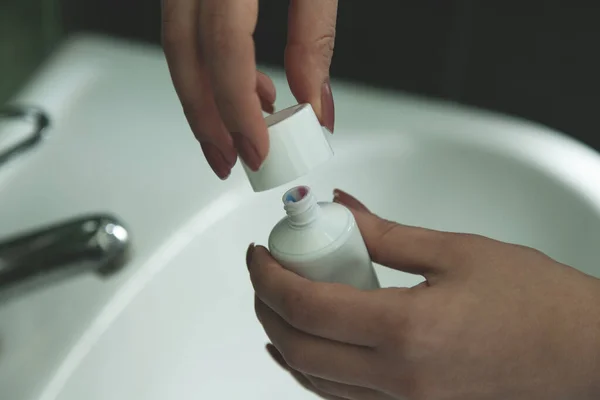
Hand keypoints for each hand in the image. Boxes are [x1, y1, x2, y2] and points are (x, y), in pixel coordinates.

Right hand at [162, 0, 336, 178]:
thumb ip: (315, 36)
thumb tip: (316, 104)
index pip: (224, 48)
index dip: (238, 108)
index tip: (257, 148)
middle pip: (185, 54)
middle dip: (206, 119)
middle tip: (229, 160)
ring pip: (178, 46)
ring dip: (205, 100)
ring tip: (238, 136)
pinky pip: (188, 30)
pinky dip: (212, 69)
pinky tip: (249, 90)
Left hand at [247, 189, 599, 399]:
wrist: (583, 353)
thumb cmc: (535, 303)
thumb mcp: (454, 251)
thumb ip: (384, 233)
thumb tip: (341, 209)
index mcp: (407, 331)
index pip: (306, 306)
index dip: (269, 276)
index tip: (260, 253)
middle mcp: (399, 379)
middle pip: (297, 347)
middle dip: (266, 306)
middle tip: (265, 272)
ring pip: (312, 379)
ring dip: (284, 338)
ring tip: (280, 299)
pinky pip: (342, 397)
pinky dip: (313, 368)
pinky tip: (311, 343)